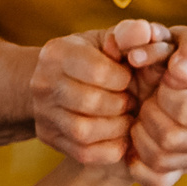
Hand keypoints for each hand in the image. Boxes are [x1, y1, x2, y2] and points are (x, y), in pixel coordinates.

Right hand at [29, 21, 169, 166]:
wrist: (56, 79)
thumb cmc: (94, 57)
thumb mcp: (107, 39)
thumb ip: (129, 35)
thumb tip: (144, 32)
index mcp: (57, 53)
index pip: (98, 71)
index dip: (122, 79)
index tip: (128, 79)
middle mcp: (42, 83)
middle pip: (90, 103)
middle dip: (121, 104)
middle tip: (131, 101)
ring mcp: (43, 113)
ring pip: (84, 132)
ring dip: (116, 128)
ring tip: (125, 118)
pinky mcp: (48, 137)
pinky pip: (83, 153)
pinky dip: (109, 149)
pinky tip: (118, 136)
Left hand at [125, 27, 186, 185]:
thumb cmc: (185, 56)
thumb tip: (181, 72)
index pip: (186, 110)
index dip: (165, 91)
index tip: (165, 77)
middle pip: (169, 138)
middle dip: (149, 112)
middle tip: (150, 96)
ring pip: (158, 159)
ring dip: (140, 133)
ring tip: (144, 113)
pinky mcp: (180, 173)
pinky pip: (155, 182)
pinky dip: (138, 163)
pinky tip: (137, 139)